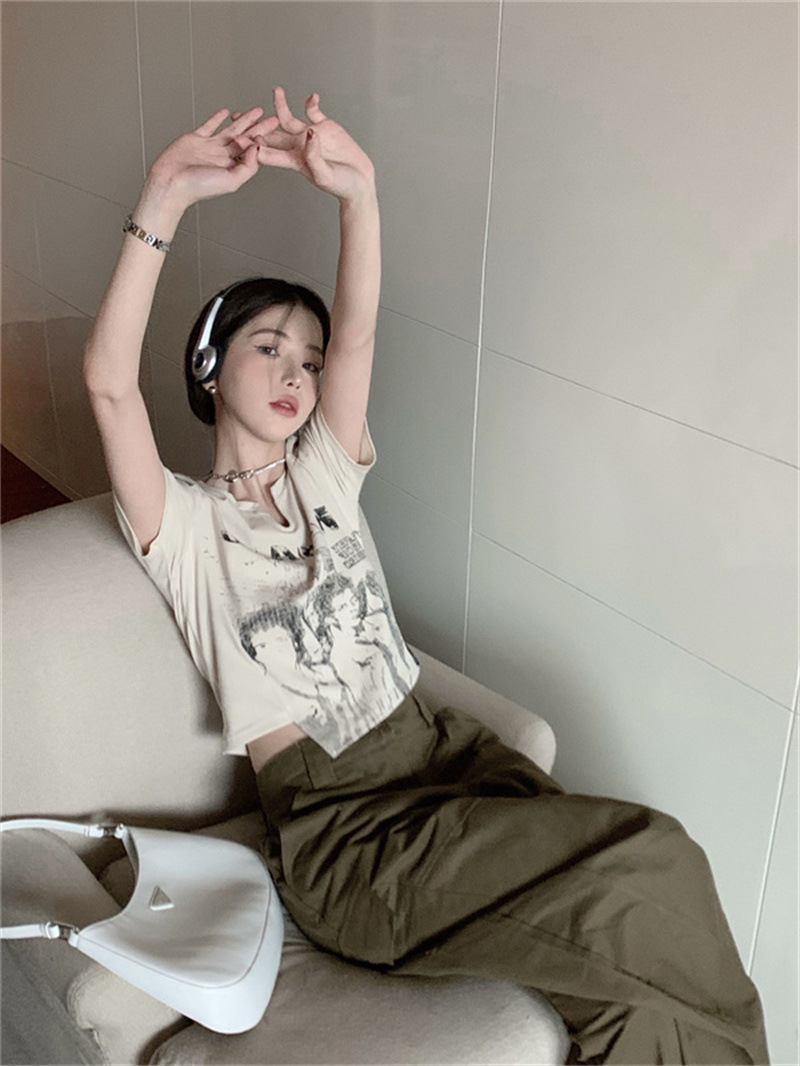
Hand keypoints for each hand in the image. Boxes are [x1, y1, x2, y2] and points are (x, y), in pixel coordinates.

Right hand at [145, 107, 279, 209]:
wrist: (171, 182)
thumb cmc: (198, 188)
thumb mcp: (231, 181)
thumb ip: (248, 166)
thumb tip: (257, 148)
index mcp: (232, 168)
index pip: (252, 152)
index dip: (261, 141)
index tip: (270, 132)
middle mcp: (222, 158)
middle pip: (245, 139)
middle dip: (259, 128)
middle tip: (273, 119)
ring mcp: (209, 147)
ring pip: (231, 130)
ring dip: (244, 120)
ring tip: (257, 111)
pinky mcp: (195, 139)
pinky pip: (209, 126)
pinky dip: (217, 118)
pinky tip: (225, 112)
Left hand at [247, 88, 374, 202]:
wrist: (360, 182)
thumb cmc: (341, 185)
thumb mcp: (325, 175)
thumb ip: (314, 156)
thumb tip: (309, 134)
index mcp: (294, 161)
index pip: (269, 153)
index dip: (255, 147)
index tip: (244, 140)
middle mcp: (298, 146)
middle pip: (271, 134)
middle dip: (255, 126)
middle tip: (238, 116)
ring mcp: (310, 135)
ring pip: (288, 118)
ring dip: (280, 105)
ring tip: (276, 91)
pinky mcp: (325, 126)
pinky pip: (313, 111)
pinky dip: (311, 103)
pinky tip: (312, 98)